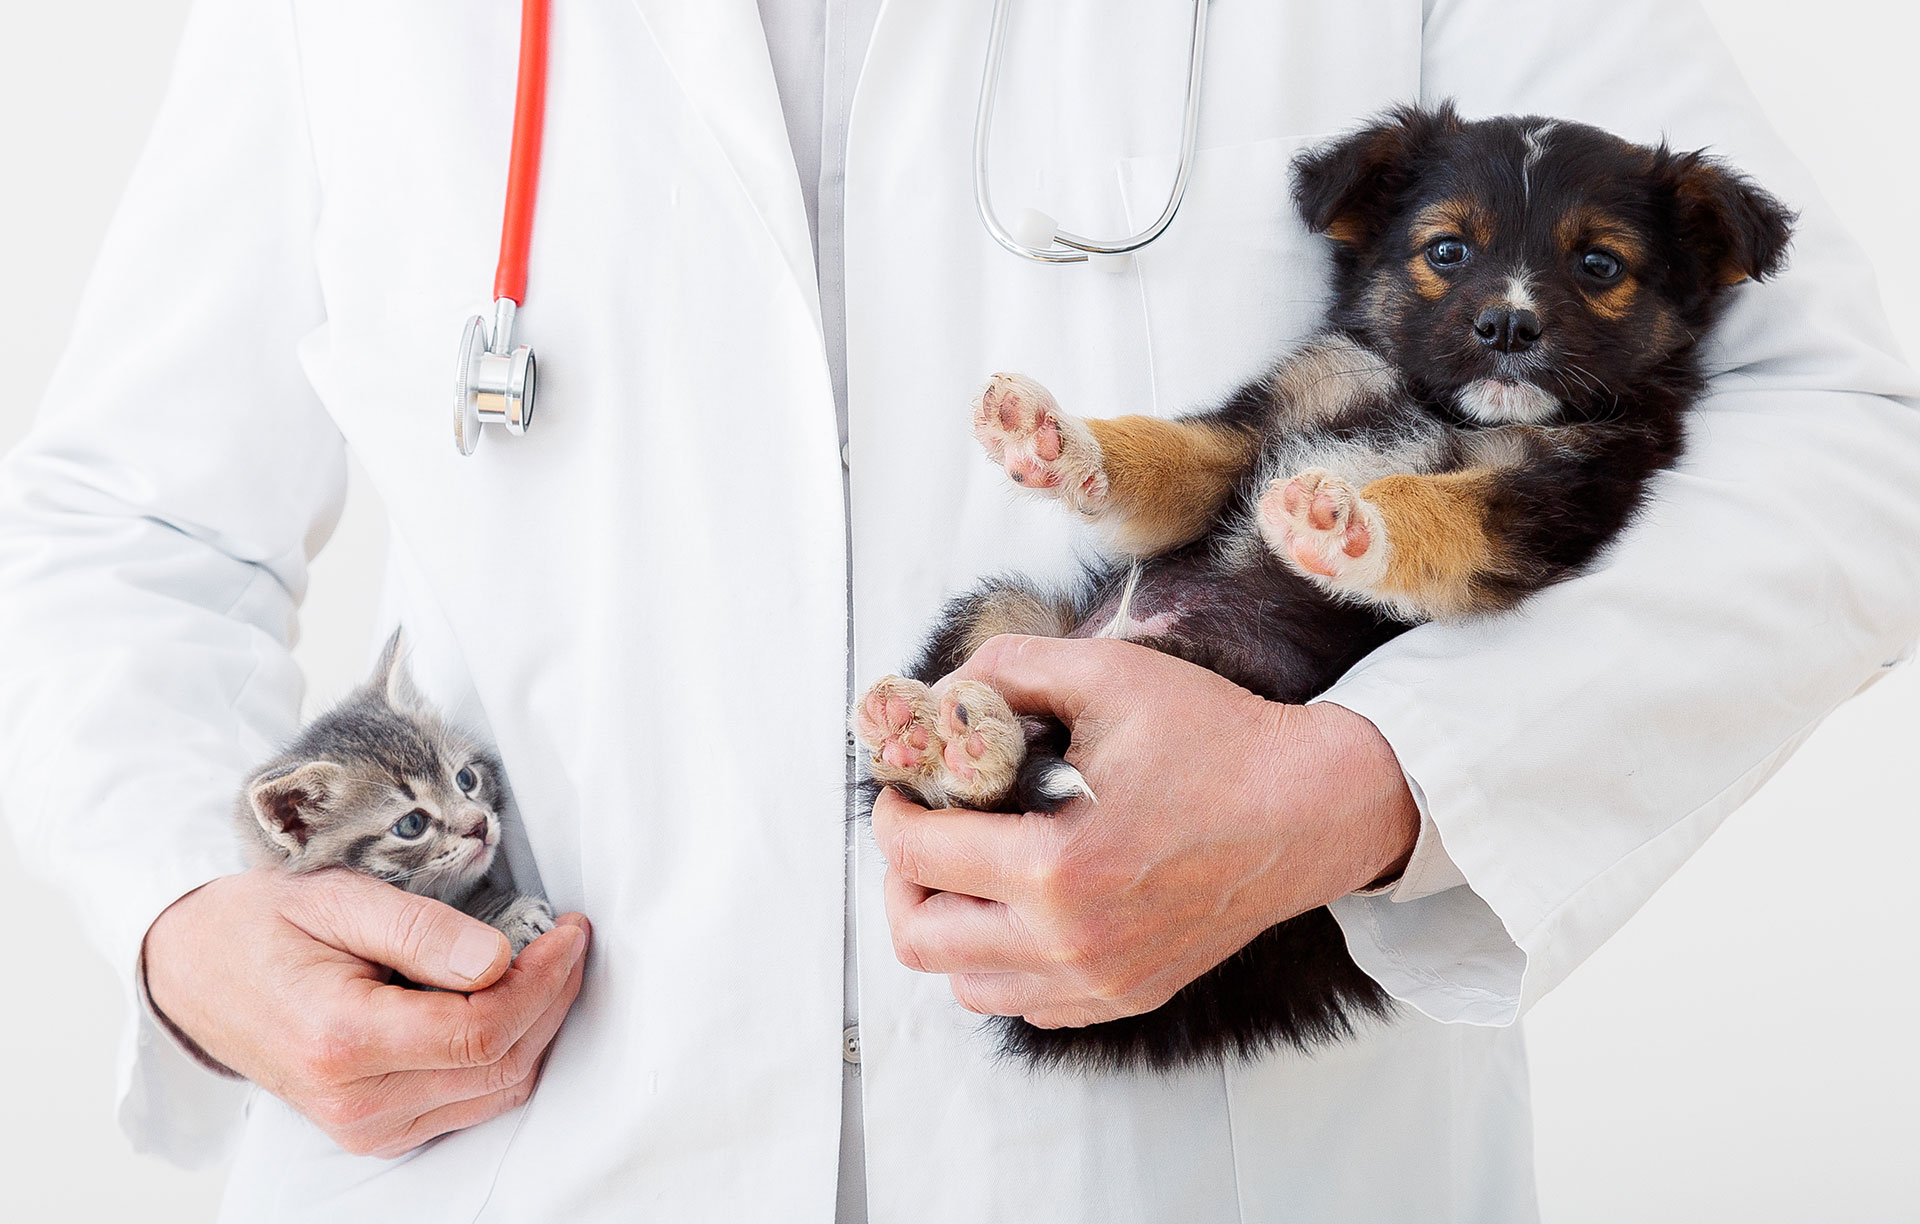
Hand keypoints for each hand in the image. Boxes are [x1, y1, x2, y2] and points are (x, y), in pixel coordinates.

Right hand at [143, 867, 588, 1157]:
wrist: (196, 972)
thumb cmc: (262, 926)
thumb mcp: (337, 898)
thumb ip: (420, 930)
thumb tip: (498, 958)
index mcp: (343, 1040)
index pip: (481, 1028)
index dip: (543, 980)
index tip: (569, 931)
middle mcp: (357, 1100)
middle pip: (500, 1063)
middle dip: (552, 998)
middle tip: (569, 940)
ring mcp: (367, 1126)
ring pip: (497, 1090)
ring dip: (538, 1027)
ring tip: (550, 964)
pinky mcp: (378, 1132)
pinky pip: (472, 1104)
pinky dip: (507, 1055)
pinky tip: (510, 1002)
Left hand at [871, 635, 1416, 1028]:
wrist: (1314, 806)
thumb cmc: (1217, 737)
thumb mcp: (1107, 673)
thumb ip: (1008, 670)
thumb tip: (940, 692)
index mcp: (1058, 866)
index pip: (915, 856)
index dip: (893, 811)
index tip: (907, 787)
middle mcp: (1072, 942)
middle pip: (920, 939)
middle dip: (904, 875)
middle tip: (927, 830)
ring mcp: (1101, 981)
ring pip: (964, 984)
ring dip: (951, 923)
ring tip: (974, 866)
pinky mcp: (1127, 996)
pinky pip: (1024, 1002)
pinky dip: (1003, 960)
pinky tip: (1025, 902)